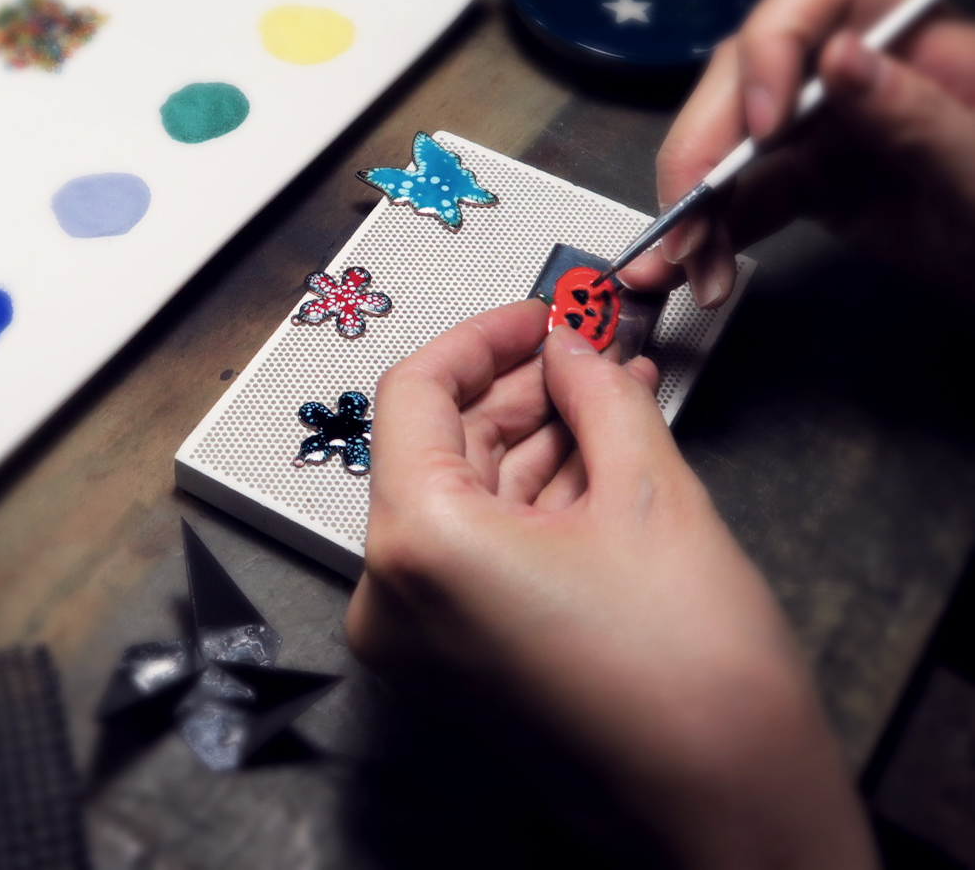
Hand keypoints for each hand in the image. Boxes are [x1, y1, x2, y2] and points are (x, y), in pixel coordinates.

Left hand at [347, 300, 873, 868]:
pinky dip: (538, 493)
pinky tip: (599, 449)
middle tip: (586, 345)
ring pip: (471, 493)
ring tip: (611, 388)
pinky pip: (486, 544)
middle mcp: (396, 597)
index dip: (483, 338)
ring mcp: (424, 631)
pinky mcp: (461, 652)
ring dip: (541, 435)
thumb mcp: (650, 493)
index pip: (416, 393)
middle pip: (444, 444)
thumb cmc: (696, 688)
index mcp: (417, 547)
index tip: (539, 314)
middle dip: (523, 387)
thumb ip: (597, 391)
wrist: (734, 816)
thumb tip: (573, 345)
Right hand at [620, 0, 974, 306]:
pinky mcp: (808, 183)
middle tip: (685, 225)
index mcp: (910, 31)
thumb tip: (838, 57)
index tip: (767, 130)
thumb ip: (917, 113)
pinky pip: (742, 199)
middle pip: (745, 74)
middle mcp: (853, 68)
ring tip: (680, 270)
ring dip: (692, 207)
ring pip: (726, 143)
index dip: (775, 46)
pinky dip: (709, 236)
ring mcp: (824, 126)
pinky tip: (690, 274)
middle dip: (701, 149)